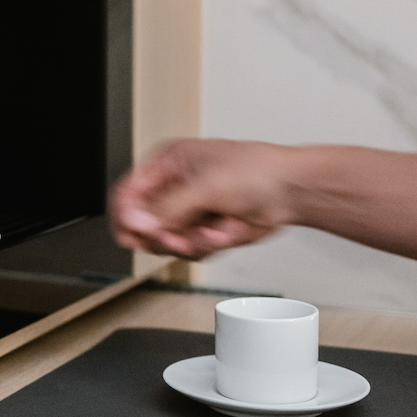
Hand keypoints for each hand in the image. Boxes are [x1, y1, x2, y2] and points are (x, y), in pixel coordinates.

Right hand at [110, 138, 295, 259]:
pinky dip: (208, 246)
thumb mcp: (205, 186)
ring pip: (165, 243)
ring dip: (190, 242)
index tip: (134, 233)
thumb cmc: (257, 170)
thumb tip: (138, 222)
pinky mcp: (202, 232)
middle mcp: (173, 189)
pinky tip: (225, 231)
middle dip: (164, 235)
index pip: (128, 194)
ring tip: (213, 231)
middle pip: (142, 225)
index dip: (127, 216)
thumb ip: (167, 207)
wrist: (289, 191)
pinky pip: (189, 251)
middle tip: (180, 237)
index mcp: (167, 165)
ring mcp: (188, 212)